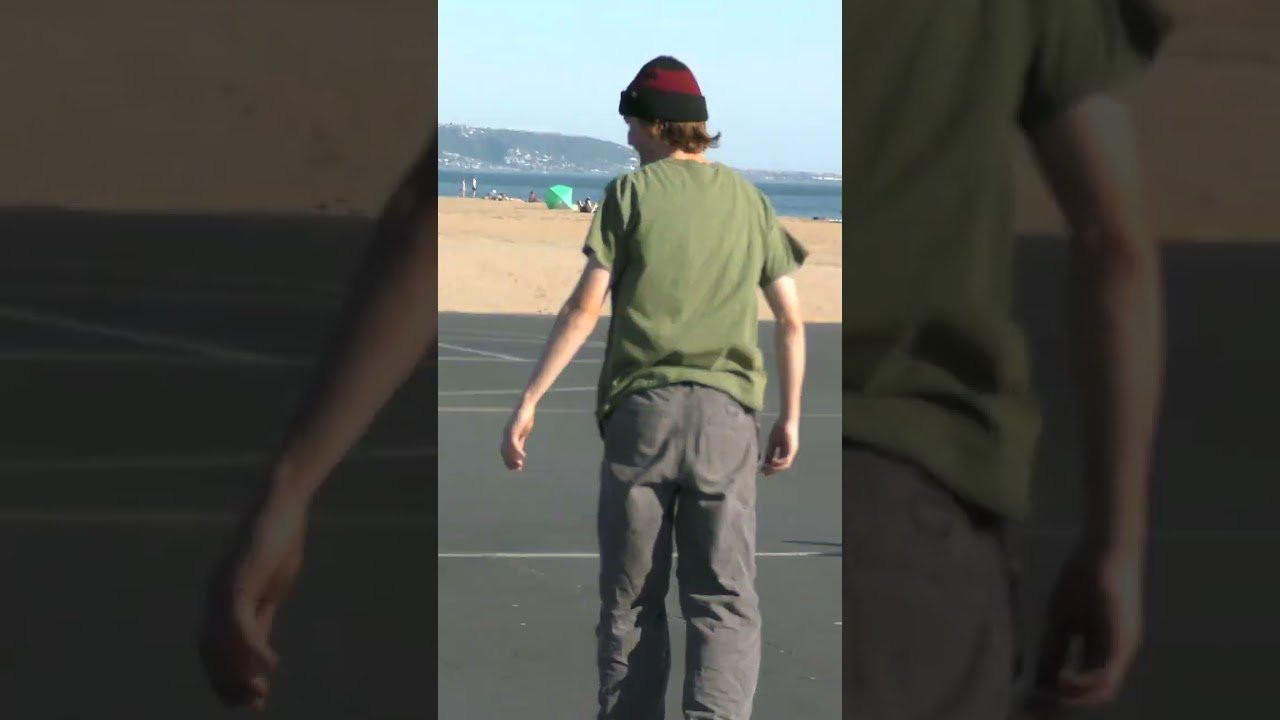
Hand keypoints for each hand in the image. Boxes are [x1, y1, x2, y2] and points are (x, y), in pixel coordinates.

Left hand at [199, 490, 307, 710]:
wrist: (280, 505)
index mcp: (222, 598)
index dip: (226, 676)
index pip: (214, 647)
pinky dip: (253, 649)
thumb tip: (260, 645)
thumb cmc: (279, 540)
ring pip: (223, 644)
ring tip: (259, 693)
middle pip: (212, 651)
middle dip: (229, 681)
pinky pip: (241, 625)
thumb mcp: (271, 585)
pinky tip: (271, 665)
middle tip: (251, 704)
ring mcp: (223, 589)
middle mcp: (214, 597)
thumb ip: (262, 613)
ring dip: (241, 672)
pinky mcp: (238, 582)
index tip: (245, 698)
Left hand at [502, 402, 535, 469]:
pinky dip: (517, 451)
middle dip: (510, 461)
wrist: (526, 406)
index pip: (505, 451)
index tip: (516, 467)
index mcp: (507, 435)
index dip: (509, 460)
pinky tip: (523, 456)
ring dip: (514, 458)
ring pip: (508, 449)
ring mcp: (508, 432)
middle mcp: (505, 434)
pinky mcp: (513, 429)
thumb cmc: (525, 417)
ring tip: (520, 465)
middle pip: (504, 452)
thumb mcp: (523, 432)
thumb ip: (520, 441)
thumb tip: (520, 452)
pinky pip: (514, 443)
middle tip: (517, 469)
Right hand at [761, 418, 798, 475]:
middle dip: (773, 471)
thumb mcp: (772, 442)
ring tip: (767, 469)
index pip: (779, 464)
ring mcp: (792, 451)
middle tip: (764, 473)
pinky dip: (779, 463)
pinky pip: (787, 459)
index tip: (762, 471)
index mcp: (785, 452)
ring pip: (785, 465)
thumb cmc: (779, 428)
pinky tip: (772, 462)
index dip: (771, 468)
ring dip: (776, 469)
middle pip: (782, 466)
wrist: (786, 418)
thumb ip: (770, 452)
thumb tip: (765, 462)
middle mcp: (790, 453)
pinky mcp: (792, 448)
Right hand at [1026, 542, 1144, 715]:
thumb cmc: (1083, 575)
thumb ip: (1054, 647)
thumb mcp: (1061, 617)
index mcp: (1101, 649)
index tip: (1030, 702)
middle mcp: (1115, 655)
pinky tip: (1061, 679)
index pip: (1081, 685)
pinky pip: (1105, 676)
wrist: (1104, 547)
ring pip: (1102, 692)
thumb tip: (1041, 676)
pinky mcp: (1122, 640)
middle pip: (1093, 695)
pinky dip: (1082, 684)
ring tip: (1045, 698)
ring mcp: (1122, 649)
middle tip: (1033, 709)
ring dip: (1072, 700)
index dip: (1057, 697)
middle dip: (1062, 706)